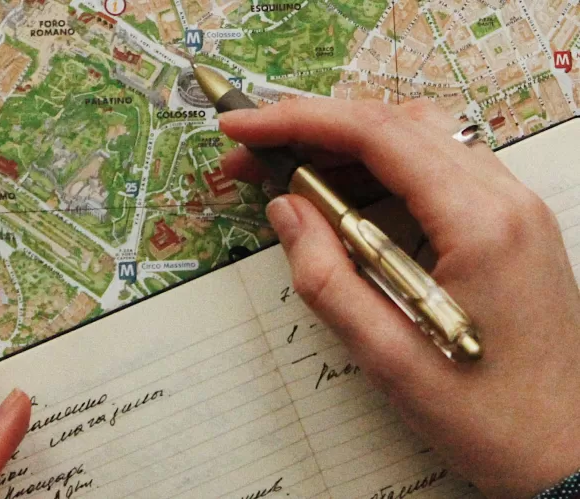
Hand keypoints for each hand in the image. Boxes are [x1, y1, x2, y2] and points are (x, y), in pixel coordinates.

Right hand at [220, 99, 579, 497]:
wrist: (566, 451)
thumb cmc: (488, 418)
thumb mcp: (387, 357)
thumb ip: (327, 277)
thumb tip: (285, 209)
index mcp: (480, 225)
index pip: (378, 135)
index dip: (298, 120)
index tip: (241, 126)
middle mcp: (506, 200)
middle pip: (397, 123)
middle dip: (313, 128)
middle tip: (249, 157)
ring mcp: (515, 209)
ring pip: (420, 138)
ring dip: (346, 146)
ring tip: (285, 176)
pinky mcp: (510, 226)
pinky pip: (438, 171)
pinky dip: (381, 170)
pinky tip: (342, 200)